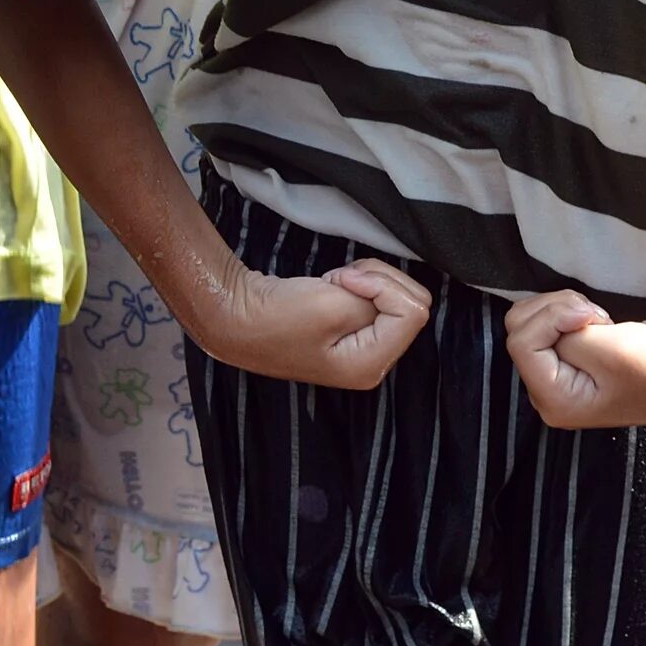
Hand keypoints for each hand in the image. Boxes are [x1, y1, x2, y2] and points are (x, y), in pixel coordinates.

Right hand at [205, 258, 430, 389]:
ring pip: (393, 298)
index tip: (343, 281)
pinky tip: (328, 289)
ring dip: (364, 280)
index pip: (413, 312)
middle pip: (409, 303)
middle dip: (378, 281)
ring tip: (329, 285)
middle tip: (337, 281)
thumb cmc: (277, 314)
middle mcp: (372, 362)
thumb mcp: (333, 304)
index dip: (382, 285)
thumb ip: (377, 300)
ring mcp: (359, 348)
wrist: (232, 315)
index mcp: (371, 365)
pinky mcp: (347, 332)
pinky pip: (373, 300)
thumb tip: (391, 295)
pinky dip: (356, 285)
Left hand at [505, 291, 645, 428]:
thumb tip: (541, 320)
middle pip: (520, 328)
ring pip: (530, 320)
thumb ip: (559, 332)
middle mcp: (548, 395)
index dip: (551, 317)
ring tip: (601, 323)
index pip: (521, 343)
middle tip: (597, 318)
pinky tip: (598, 325)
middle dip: (555, 310)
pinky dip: (569, 313)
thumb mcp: (602, 347)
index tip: (593, 317)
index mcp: (554, 402)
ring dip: (564, 309)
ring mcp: (556, 378)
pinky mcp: (566, 360)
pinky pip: (546, 323)